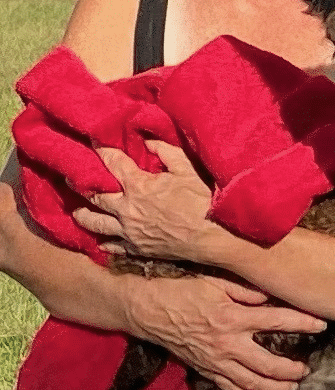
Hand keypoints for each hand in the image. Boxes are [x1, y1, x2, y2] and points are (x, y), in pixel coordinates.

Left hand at [73, 140, 216, 261]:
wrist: (209, 236)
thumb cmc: (200, 200)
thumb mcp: (186, 169)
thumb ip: (166, 152)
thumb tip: (148, 141)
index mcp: (139, 187)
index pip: (114, 164)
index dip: (103, 152)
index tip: (93, 143)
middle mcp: (127, 209)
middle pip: (96, 197)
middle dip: (81, 185)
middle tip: (71, 178)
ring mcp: (128, 232)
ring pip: (96, 224)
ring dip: (84, 216)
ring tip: (76, 212)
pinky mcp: (135, 248)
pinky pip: (111, 246)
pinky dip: (103, 242)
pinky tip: (100, 240)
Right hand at [127, 273, 325, 389]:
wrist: (152, 312)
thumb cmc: (185, 292)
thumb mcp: (218, 281)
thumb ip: (247, 289)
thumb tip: (271, 293)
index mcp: (233, 317)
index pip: (276, 321)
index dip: (301, 323)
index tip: (321, 324)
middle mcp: (227, 344)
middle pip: (266, 364)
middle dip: (289, 370)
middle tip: (305, 370)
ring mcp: (216, 362)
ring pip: (250, 384)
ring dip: (274, 389)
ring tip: (291, 388)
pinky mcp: (207, 371)